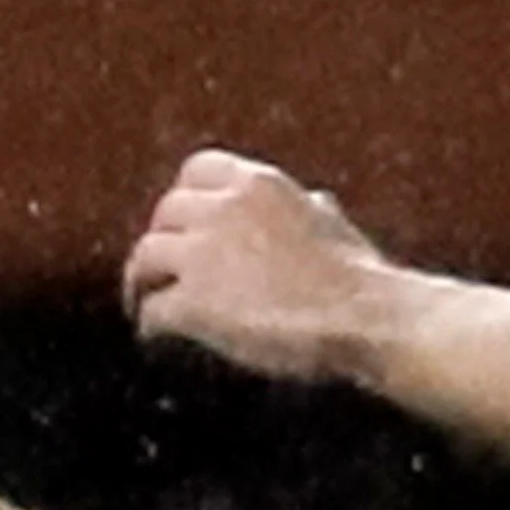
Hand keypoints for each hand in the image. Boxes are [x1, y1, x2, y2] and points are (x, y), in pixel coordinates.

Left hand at [125, 151, 392, 382]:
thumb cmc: (361, 278)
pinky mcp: (194, 303)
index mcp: (259, 184)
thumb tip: (317, 201)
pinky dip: (151, 325)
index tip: (185, 224)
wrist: (367, 318)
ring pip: (145, 258)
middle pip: (165, 213)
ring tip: (143, 304)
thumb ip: (314, 209)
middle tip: (160, 269)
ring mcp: (204, 255)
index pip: (198, 170)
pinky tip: (157, 339)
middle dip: (161, 240)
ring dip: (142, 282)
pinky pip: (153, 311)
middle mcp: (223, 209)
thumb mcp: (337, 225)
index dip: (186, 199)